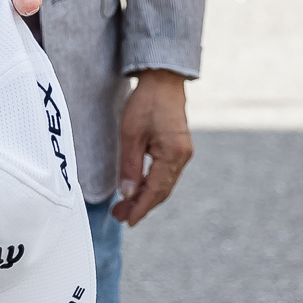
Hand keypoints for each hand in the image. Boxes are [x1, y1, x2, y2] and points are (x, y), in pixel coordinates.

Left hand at [111, 69, 191, 224]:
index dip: (141, 208)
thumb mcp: (131, 134)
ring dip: (146, 196)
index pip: (156, 190)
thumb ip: (130, 167)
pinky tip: (138, 188)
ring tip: (125, 206)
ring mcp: (183, 153)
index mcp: (173, 154)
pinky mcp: (178, 148)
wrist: (163, 80)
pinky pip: (166, 174)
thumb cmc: (147, 103)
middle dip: (141, 205)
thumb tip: (127, 194)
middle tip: (120, 215)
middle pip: (162, 190)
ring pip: (164, 184)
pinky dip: (151, 184)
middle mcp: (182, 156)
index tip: (127, 221)